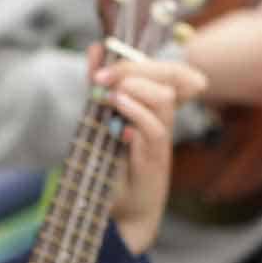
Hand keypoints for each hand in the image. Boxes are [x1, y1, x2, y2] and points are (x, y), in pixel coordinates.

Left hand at [90, 45, 205, 255]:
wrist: (121, 214)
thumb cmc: (113, 167)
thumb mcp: (101, 119)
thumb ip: (100, 86)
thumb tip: (95, 48)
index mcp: (153, 108)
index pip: (167, 69)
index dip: (139, 58)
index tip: (103, 53)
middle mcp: (162, 121)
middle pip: (167, 78)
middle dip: (133, 70)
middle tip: (101, 78)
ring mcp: (160, 141)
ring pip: (163, 101)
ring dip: (135, 92)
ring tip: (110, 98)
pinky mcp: (154, 162)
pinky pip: (154, 133)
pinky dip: (136, 120)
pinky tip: (118, 124)